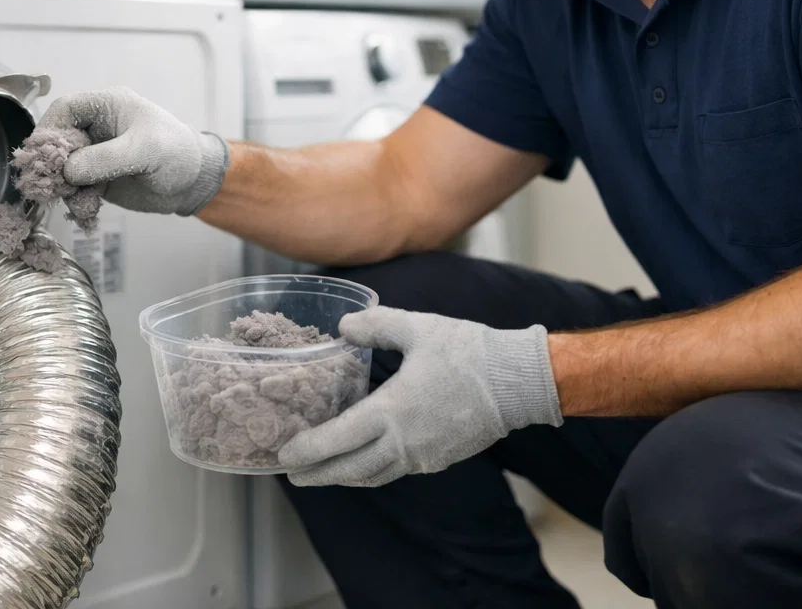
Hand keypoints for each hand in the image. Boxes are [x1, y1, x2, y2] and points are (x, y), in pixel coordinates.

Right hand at [39, 87, 227, 215]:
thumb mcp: (145, 150)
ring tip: (77, 202)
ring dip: (64, 187)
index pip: (66, 108)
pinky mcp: (96, 178)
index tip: (43, 153)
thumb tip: (68, 170)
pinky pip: (74, 188)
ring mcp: (94, 154)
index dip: (50, 128)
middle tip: (52, 184)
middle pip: (58, 140)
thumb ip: (106, 158)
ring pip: (62, 168)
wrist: (194, 183)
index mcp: (107, 106)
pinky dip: (76, 200)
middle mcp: (96, 128)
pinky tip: (87, 209)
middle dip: (53, 163)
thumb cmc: (177, 153)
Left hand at [278, 307, 561, 487]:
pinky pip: (395, 471)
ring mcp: (422, 456)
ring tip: (323, 472)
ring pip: (373, 476)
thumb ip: (375, 325)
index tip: (285, 455)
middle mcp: (402, 443)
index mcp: (392, 412)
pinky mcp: (438, 460)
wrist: (516, 382)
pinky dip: (372, 471)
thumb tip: (343, 326)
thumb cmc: (468, 352)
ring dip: (344, 476)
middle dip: (317, 474)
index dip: (308, 450)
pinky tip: (366, 460)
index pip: (337, 440)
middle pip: (349, 469)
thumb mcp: (417, 328)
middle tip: (293, 474)